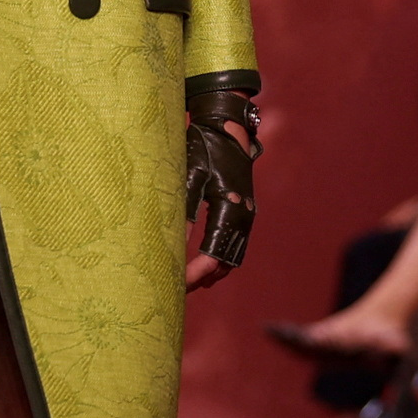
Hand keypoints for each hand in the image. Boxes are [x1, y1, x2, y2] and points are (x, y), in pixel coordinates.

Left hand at [183, 77, 258, 287]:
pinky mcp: (244, 212)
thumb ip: (182, 212)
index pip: (213, 256)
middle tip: (175, 289)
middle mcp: (244, 216)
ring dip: (212, 272)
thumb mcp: (189, 177)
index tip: (174, 284)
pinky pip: (235, 246)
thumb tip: (170, 246)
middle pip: (225, 263)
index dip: (194, 274)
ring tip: (187, 283)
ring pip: (233, 257)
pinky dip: (220, 260)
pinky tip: (203, 267)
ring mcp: (247, 215)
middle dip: (201, 278)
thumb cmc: (204, 148)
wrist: (227, 128)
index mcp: (230, 209)